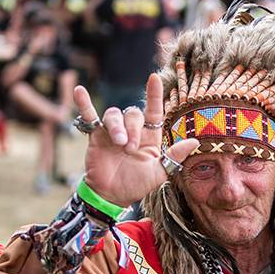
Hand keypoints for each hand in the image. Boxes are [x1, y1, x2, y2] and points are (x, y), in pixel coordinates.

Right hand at [74, 73, 198, 206]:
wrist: (112, 196)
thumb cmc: (136, 184)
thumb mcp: (159, 172)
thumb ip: (174, 156)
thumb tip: (195, 142)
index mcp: (148, 137)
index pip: (153, 111)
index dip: (154, 95)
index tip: (154, 78)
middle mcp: (131, 130)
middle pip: (133, 114)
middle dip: (133, 129)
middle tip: (130, 149)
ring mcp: (113, 131)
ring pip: (114, 115)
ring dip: (118, 127)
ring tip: (119, 143)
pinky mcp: (96, 135)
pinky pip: (89, 116)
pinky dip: (84, 104)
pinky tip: (79, 91)